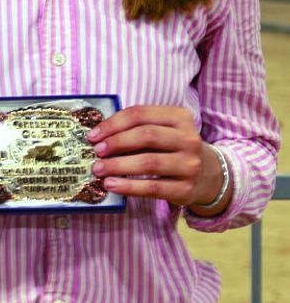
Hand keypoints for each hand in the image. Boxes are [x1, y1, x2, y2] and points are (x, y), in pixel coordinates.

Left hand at [87, 105, 224, 207]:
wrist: (208, 175)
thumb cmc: (172, 147)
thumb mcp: (162, 130)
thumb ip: (136, 128)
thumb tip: (98, 136)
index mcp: (179, 117)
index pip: (140, 114)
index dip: (113, 124)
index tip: (93, 135)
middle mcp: (188, 139)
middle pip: (146, 136)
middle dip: (116, 143)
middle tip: (96, 151)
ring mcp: (190, 165)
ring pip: (149, 162)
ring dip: (118, 165)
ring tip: (98, 169)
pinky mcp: (187, 189)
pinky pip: (153, 188)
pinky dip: (129, 186)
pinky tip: (111, 185)